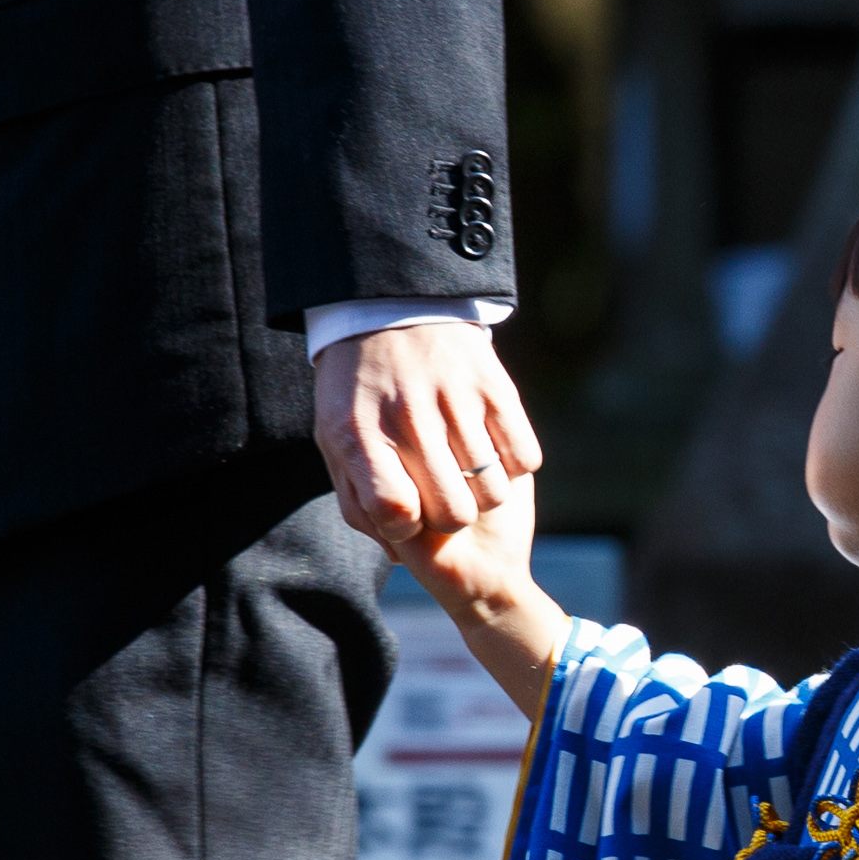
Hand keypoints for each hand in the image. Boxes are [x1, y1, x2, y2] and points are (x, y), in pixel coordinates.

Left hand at [316, 319, 541, 541]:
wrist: (387, 309)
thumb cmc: (357, 391)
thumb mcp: (335, 441)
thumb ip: (358, 500)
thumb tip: (395, 550)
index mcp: (360, 434)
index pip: (394, 513)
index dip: (403, 529)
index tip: (404, 514)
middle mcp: (409, 417)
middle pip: (452, 512)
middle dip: (450, 519)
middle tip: (442, 496)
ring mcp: (455, 400)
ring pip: (491, 491)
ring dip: (482, 494)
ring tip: (466, 471)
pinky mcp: (495, 386)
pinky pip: (524, 457)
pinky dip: (513, 468)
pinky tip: (492, 452)